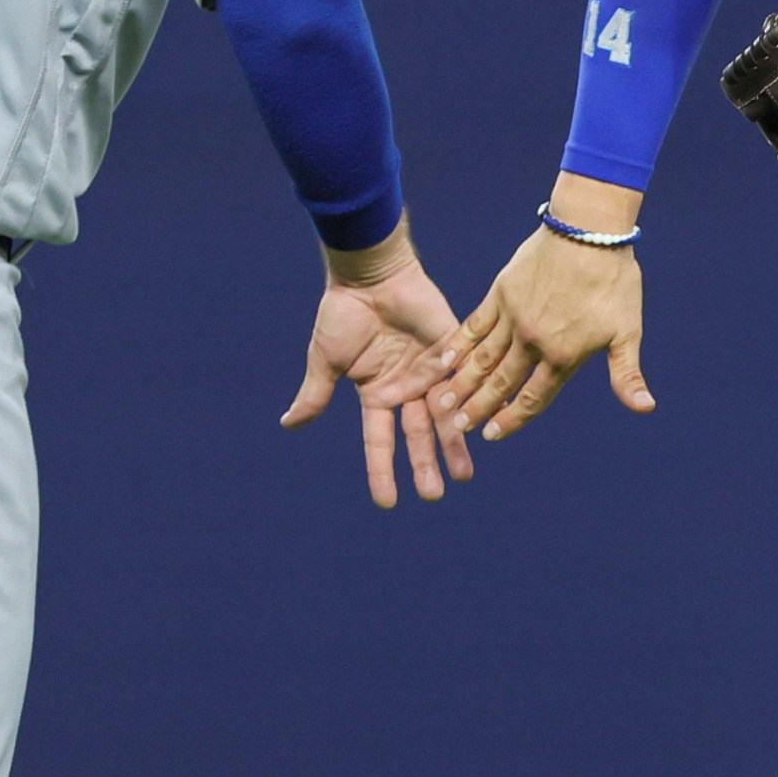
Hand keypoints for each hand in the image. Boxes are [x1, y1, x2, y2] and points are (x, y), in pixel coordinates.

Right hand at [280, 231, 475, 507]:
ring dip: (454, 444)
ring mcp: (430, 371)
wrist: (369, 274)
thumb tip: (288, 425)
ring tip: (463, 474)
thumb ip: (316, 394)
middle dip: (425, 465)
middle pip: (417, 435)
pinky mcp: (452, 349)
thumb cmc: (344, 314)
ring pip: (444, 416)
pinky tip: (489, 423)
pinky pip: (467, 380)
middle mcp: (406, 388)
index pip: (380, 441)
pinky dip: (477, 401)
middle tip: (434, 494)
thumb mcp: (326, 359)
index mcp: (377, 394)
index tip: (388, 502)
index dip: (382, 471)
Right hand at [449, 177, 653, 442]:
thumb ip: (627, 375)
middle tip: (457, 427)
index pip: (532, 398)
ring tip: (442, 403)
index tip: (492, 435)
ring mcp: (512, 318)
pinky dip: (459, 345)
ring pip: (481, 359)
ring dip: (461, 384)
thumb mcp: (627, 332)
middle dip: (477, 409)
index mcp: (562, 355)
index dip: (511, 420)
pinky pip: (474, 326)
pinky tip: (445, 361)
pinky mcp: (500, 294)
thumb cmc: (614, 282)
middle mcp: (532, 342)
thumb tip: (645, 409)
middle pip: (499, 383)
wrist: (590, 231)